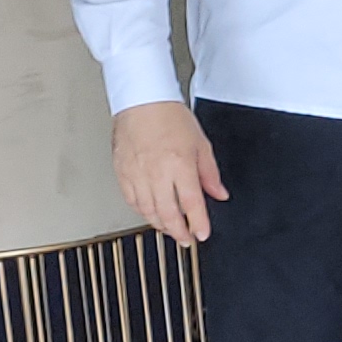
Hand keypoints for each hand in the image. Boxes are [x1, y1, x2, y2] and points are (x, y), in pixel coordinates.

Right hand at [110, 101, 227, 245]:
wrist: (142, 102)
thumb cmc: (170, 118)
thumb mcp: (201, 144)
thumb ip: (210, 174)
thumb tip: (219, 194)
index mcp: (180, 166)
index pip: (191, 204)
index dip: (198, 223)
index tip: (202, 234)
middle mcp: (157, 173)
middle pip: (167, 214)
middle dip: (178, 231)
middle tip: (186, 239)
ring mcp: (137, 174)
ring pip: (147, 211)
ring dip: (160, 224)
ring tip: (170, 228)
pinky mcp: (122, 172)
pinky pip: (131, 200)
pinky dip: (142, 211)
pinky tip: (150, 213)